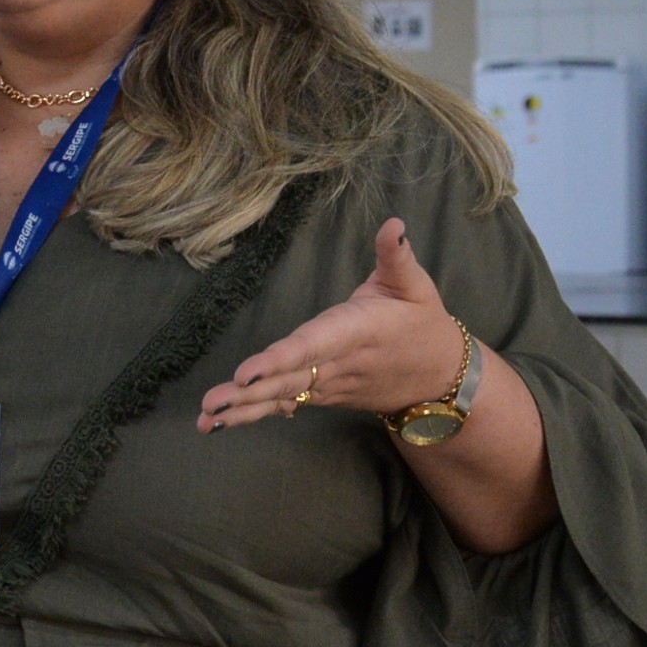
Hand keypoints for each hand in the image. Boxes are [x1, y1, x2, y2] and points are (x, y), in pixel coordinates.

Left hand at [196, 217, 464, 431]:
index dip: (279, 360)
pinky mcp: (324, 396)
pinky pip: (286, 404)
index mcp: (357, 331)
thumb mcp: (416, 286)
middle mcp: (339, 364)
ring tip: (206, 420)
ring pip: (283, 397)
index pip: (313, 346)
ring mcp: (330, 385)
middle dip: (248, 392)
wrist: (441, 380)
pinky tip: (221, 423)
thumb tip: (393, 223)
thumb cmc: (422, 324)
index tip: (246, 373)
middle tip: (210, 403)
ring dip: (244, 409)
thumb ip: (396, 256)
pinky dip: (255, 414)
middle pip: (289, 379)